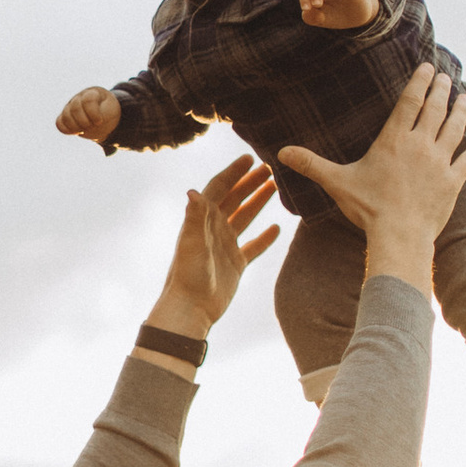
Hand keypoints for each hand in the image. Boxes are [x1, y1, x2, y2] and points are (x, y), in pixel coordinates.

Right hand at [57, 87, 122, 141]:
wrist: (105, 115)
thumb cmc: (109, 112)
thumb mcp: (112, 111)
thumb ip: (103, 114)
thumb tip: (89, 123)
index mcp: (93, 93)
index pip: (88, 100)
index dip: (93, 113)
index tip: (99, 121)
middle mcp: (79, 97)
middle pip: (75, 108)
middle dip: (84, 121)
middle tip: (92, 126)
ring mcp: (71, 106)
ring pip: (65, 116)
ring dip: (75, 127)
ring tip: (84, 130)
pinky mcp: (65, 116)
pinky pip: (59, 123)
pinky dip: (66, 130)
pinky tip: (76, 132)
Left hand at [154, 153, 278, 336]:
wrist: (191, 308)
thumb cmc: (188, 275)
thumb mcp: (192, 243)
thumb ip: (195, 217)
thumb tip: (193, 191)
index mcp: (203, 220)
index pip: (219, 188)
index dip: (233, 172)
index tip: (249, 157)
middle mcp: (214, 229)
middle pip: (235, 198)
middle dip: (250, 181)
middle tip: (269, 167)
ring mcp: (226, 246)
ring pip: (245, 217)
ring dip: (258, 201)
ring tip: (275, 186)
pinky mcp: (236, 263)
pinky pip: (254, 245)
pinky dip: (265, 236)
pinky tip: (277, 227)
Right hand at [277, 67, 465, 292]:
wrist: (399, 236)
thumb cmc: (368, 208)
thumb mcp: (337, 182)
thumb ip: (312, 164)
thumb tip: (281, 152)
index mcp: (394, 140)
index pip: (410, 102)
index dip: (420, 82)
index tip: (428, 68)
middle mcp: (420, 145)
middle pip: (435, 109)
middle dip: (442, 90)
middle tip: (446, 77)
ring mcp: (440, 163)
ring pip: (454, 129)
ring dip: (461, 111)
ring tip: (464, 97)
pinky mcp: (453, 182)